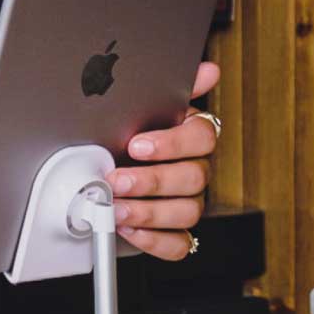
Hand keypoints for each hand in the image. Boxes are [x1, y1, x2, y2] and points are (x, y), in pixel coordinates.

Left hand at [107, 62, 219, 259]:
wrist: (104, 169)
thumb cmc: (125, 135)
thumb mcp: (141, 106)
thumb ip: (169, 87)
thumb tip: (208, 69)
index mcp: (192, 136)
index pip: (203, 137)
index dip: (171, 143)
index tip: (135, 145)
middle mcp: (195, 169)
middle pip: (194, 178)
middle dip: (151, 181)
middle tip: (115, 180)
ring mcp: (188, 202)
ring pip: (188, 212)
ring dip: (148, 212)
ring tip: (115, 207)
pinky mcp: (175, 232)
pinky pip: (180, 244)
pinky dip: (154, 240)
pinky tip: (129, 228)